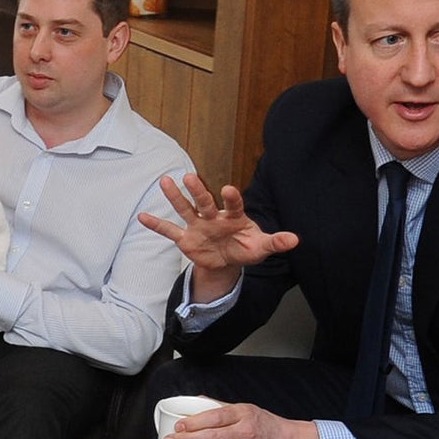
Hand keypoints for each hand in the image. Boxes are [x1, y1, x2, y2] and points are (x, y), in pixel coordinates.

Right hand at [140, 172, 300, 301]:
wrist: (228, 261)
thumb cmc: (246, 248)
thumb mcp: (262, 247)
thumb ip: (276, 242)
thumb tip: (295, 240)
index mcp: (234, 217)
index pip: (233, 205)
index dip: (231, 198)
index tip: (227, 189)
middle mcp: (214, 217)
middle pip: (205, 202)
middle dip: (198, 190)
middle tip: (190, 176)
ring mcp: (198, 226)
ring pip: (185, 209)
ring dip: (175, 197)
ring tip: (165, 181)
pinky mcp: (186, 239)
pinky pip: (169, 231)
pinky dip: (156, 225)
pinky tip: (143, 217)